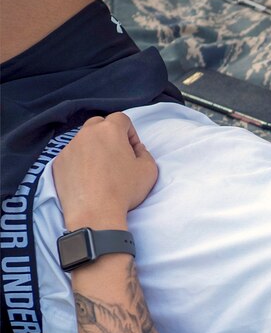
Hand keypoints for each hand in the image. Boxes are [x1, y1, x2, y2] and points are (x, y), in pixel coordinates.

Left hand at [52, 113, 157, 230]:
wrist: (95, 213)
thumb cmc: (124, 190)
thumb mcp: (149, 170)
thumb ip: (145, 153)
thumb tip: (137, 149)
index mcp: (110, 130)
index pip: (121, 119)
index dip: (130, 132)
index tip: (133, 149)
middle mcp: (87, 133)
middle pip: (99, 124)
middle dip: (109, 135)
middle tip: (116, 155)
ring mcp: (69, 147)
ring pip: (83, 139)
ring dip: (93, 148)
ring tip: (101, 169)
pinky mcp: (58, 162)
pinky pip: (71, 155)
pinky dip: (80, 162)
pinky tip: (88, 179)